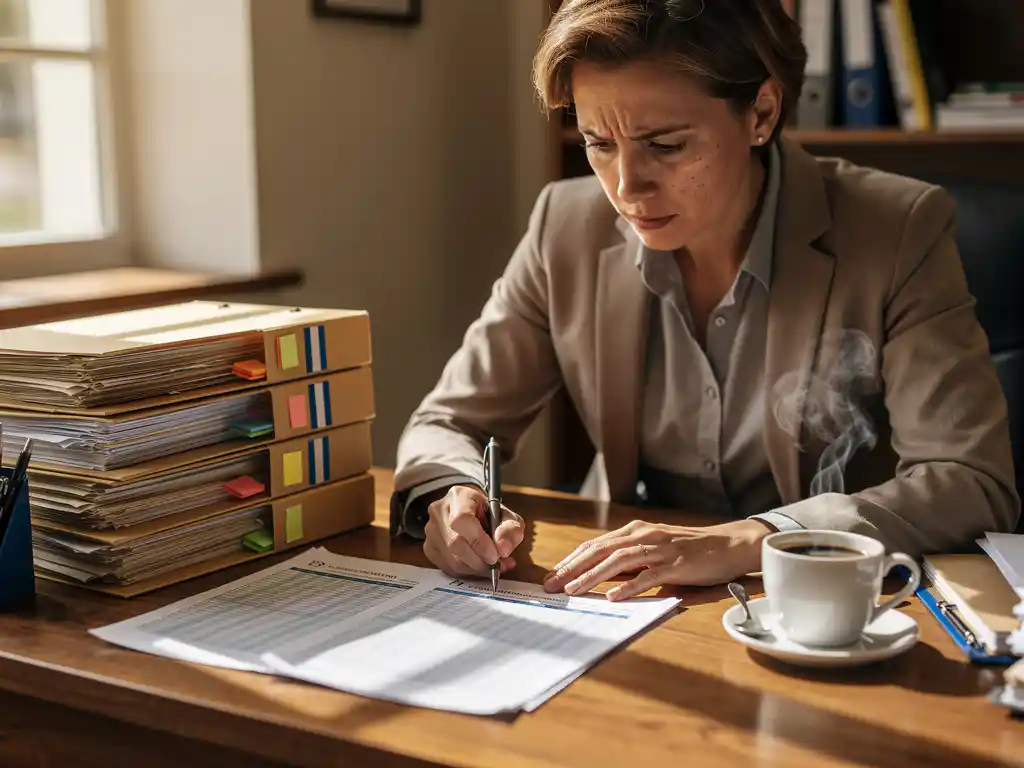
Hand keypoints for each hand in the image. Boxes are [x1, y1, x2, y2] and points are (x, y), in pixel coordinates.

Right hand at [423, 485, 525, 577]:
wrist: (470, 513)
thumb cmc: (488, 514)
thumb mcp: (506, 516)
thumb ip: (510, 529)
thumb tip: (503, 549)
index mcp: (458, 496)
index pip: (462, 520)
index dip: (479, 541)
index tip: (495, 555)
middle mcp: (439, 512)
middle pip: (456, 544)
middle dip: (480, 560)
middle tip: (498, 565)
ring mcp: (430, 531)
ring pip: (452, 560)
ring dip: (476, 569)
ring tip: (493, 566)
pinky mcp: (429, 548)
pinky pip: (448, 568)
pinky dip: (467, 572)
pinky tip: (478, 566)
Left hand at [542, 519, 772, 600]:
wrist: (729, 545)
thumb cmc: (690, 550)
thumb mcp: (655, 550)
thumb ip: (631, 560)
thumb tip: (603, 578)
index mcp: (636, 531)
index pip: (596, 544)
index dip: (572, 559)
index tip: (553, 574)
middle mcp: (644, 535)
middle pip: (600, 550)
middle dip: (572, 568)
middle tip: (551, 584)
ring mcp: (660, 549)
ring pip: (618, 561)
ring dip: (592, 577)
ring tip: (573, 591)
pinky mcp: (676, 565)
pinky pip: (648, 576)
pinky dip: (629, 587)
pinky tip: (613, 597)